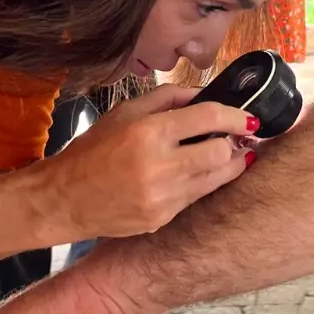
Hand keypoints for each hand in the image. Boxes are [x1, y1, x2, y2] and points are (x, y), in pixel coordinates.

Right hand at [39, 85, 251, 239]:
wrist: (64, 200)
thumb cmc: (92, 151)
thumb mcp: (124, 112)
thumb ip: (167, 98)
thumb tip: (203, 95)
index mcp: (149, 132)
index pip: (209, 118)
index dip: (236, 116)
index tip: (249, 119)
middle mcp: (160, 166)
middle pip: (222, 153)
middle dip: (234, 143)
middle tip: (237, 138)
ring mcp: (163, 198)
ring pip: (216, 179)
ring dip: (228, 165)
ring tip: (226, 155)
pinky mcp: (162, 219)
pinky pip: (196, 197)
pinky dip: (201, 183)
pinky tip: (193, 174)